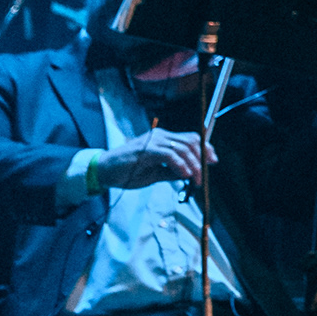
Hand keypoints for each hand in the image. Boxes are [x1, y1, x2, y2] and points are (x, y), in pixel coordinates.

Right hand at [96, 127, 210, 190]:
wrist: (103, 171)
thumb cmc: (128, 171)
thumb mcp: (155, 173)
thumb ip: (172, 171)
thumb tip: (190, 174)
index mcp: (163, 138)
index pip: (191, 138)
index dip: (205, 148)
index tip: (213, 161)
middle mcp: (160, 136)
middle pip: (190, 141)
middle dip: (202, 158)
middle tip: (203, 176)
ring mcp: (153, 141)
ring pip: (183, 148)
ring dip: (193, 165)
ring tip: (195, 179)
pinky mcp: (145, 150)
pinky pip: (169, 155)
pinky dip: (180, 165)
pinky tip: (184, 175)